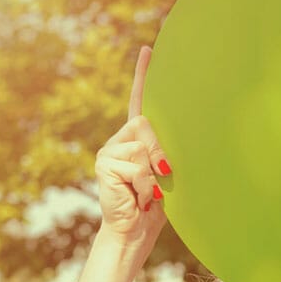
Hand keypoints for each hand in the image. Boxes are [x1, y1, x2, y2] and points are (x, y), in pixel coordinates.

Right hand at [94, 45, 169, 250]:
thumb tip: (175, 150)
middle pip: (146, 125)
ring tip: (148, 192)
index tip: (148, 50)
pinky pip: (135, 166)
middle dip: (160, 152)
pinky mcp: (105, 164)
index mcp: (136, 140)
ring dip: (153, 175)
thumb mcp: (168, 176)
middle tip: (164, 176)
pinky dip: (144, 185)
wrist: (134, 232)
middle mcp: (120, 140)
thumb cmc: (156, 206)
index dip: (143, 76)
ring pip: (142, 149)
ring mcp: (109, 151)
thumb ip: (167, 155)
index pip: (139, 101)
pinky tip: (138, 196)